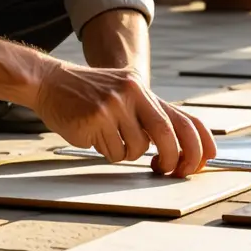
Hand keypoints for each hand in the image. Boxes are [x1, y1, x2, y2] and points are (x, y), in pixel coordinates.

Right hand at [33, 62, 216, 176]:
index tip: (200, 163)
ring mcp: (113, 105)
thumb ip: (147, 114)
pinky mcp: (95, 119)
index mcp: (142, 88)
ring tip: (108, 136)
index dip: (199, 144)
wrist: (50, 82)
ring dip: (125, 152)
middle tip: (163, 169)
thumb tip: (177, 148)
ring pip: (136, 149)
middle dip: (170, 159)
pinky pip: (113, 152)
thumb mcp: (122, 93)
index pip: (183, 118)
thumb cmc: (88, 94)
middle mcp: (132, 93)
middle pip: (166, 135)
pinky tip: (93, 135)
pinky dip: (106, 151)